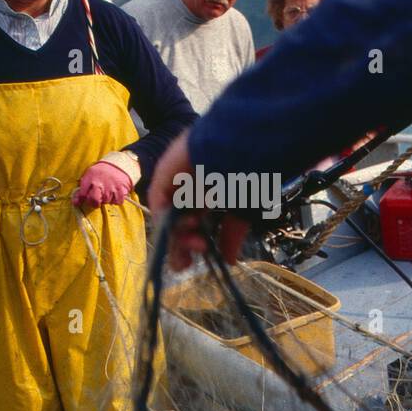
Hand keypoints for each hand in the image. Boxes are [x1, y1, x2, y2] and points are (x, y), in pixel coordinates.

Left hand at [73, 160, 132, 208]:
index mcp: (90, 179)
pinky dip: (116, 200)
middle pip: (94, 200)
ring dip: (106, 199)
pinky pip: (117, 202)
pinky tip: (114, 194)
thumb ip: (81, 189)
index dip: (80, 200)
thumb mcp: (88, 175)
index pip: (82, 194)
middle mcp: (100, 183)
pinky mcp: (120, 189)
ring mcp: (110, 187)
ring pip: (106, 202)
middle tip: (96, 200)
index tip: (80, 202)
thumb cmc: (100, 172)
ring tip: (106, 192)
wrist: (116, 164)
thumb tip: (75, 202)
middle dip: (94, 203)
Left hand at [149, 130, 249, 271]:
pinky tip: (184, 226)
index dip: (194, 242)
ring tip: (194, 243)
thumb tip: (230, 261)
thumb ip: (231, 235)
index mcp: (210, 190)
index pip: (196, 221)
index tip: (201, 257)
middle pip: (178, 222)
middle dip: (181, 245)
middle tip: (186, 264)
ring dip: (177, 235)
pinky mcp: (166, 172)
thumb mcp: (242, 210)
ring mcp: (177, 178)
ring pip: (169, 214)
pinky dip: (168, 216)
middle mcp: (191, 185)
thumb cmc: (251, 174)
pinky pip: (160, 200)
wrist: (244, 147)